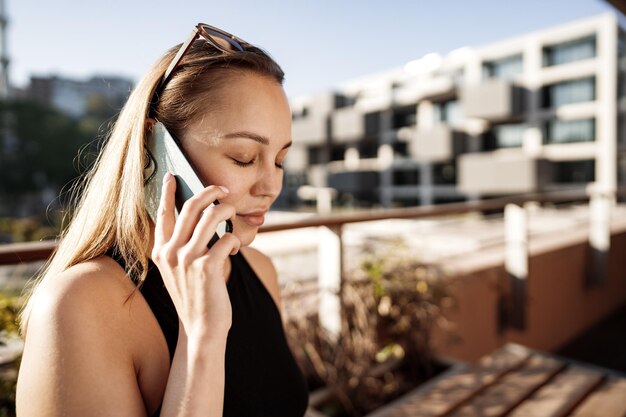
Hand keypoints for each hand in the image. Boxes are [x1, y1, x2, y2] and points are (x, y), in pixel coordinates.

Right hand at [151, 172, 239, 338]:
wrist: (202, 329)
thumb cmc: (194, 296)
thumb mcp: (178, 271)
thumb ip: (181, 247)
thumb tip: (199, 217)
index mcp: (161, 252)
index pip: (162, 214)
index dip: (167, 192)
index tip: (172, 176)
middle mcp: (171, 253)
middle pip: (191, 207)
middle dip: (210, 192)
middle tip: (223, 190)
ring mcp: (188, 260)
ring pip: (212, 217)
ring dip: (227, 211)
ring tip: (233, 216)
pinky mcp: (208, 268)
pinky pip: (227, 238)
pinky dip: (235, 240)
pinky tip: (235, 248)